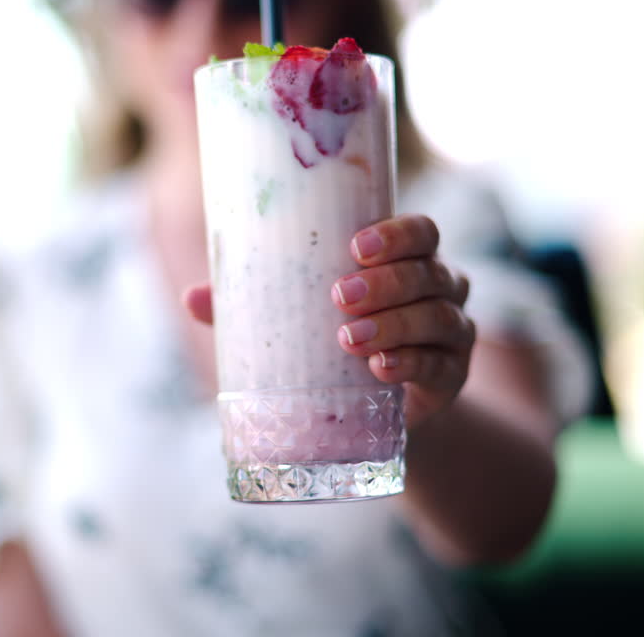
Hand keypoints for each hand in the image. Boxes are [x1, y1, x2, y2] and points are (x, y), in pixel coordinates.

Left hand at [183, 214, 473, 427]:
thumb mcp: (295, 321)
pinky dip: (412, 363)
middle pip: (429, 271)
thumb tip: (192, 296)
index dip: (396, 233)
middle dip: (386, 281)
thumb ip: (249, 306)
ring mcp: (451, 333)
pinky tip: (382, 369)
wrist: (371, 412)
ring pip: (438, 316)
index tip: (354, 246)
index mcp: (407, 259)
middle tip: (338, 296)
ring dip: (395, 323)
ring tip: (350, 338)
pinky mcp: (452, 377)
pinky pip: (441, 365)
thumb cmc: (330, 346)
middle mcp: (440, 288)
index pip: (420, 232)